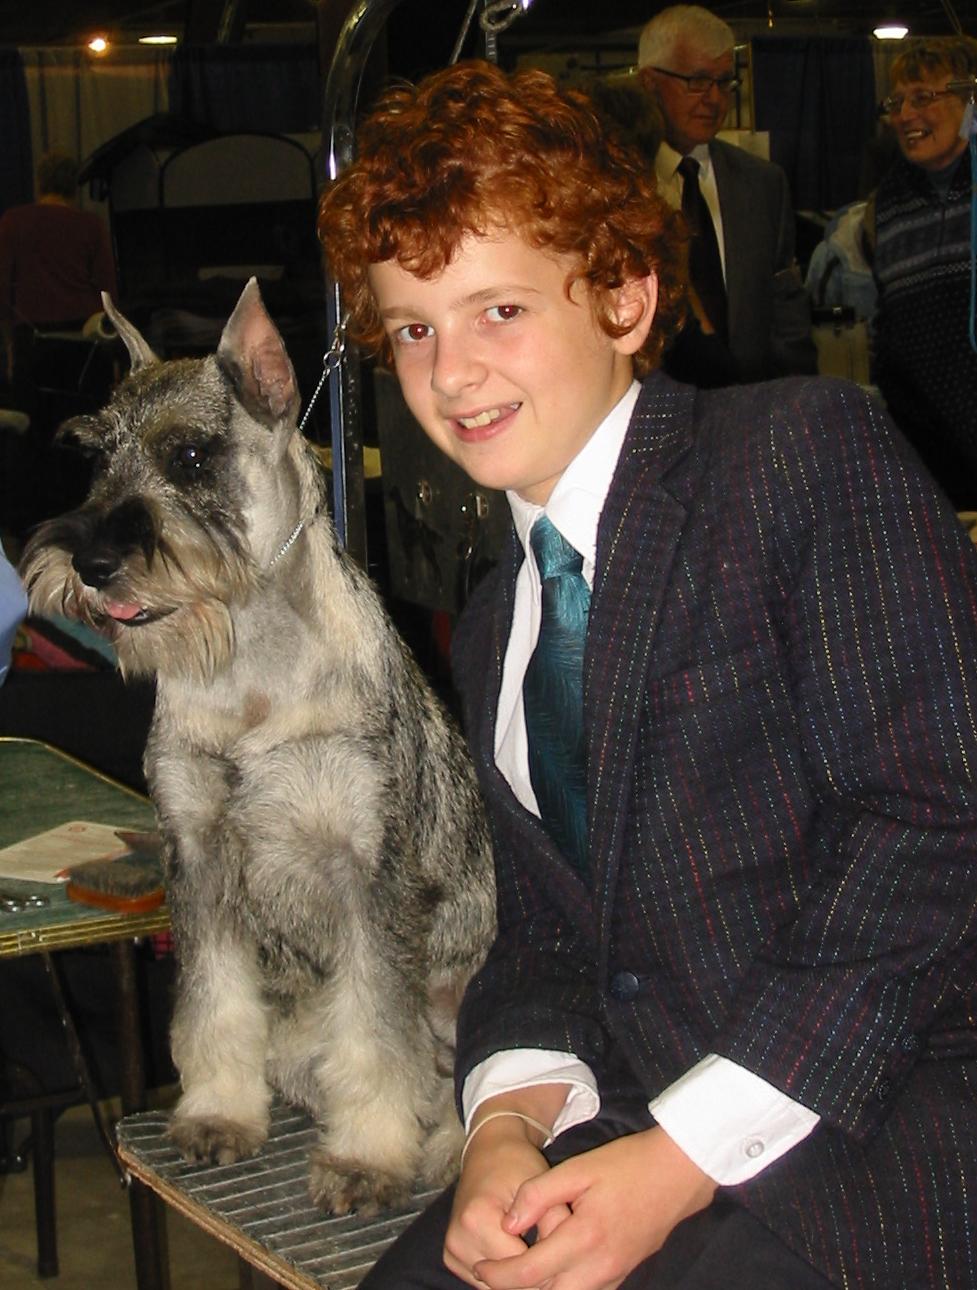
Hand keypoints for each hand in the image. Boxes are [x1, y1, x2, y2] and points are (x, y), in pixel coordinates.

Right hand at [444, 1116, 569, 1287]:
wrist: (489, 1151)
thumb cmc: (517, 1164)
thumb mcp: (541, 1185)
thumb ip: (555, 1223)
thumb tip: (565, 1261)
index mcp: (476, 1219)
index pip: (520, 1266)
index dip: (547, 1261)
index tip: (561, 1248)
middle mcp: (457, 1239)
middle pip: (506, 1280)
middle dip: (532, 1270)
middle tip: (550, 1249)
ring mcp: (452, 1251)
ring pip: (496, 1285)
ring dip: (517, 1274)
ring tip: (532, 1247)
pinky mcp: (452, 1257)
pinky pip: (485, 1281)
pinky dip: (503, 1272)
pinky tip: (516, 1250)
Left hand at [473, 1126, 716, 1289]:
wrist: (678, 1173)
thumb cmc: (628, 1165)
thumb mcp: (579, 1168)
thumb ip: (539, 1194)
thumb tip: (509, 1221)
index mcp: (584, 1238)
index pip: (529, 1273)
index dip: (499, 1274)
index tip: (480, 1266)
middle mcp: (600, 1266)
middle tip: (492, 1273)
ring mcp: (615, 1274)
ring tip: (516, 1274)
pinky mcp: (624, 1273)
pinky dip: (563, 1289)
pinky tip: (550, 1274)